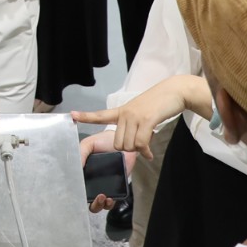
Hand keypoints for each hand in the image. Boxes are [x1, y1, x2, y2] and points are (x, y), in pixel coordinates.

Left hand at [73, 77, 202, 158]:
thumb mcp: (141, 112)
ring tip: (147, 149)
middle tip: (140, 148)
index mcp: (122, 111)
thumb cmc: (159, 104)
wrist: (175, 92)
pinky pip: (141, 143)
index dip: (85, 116)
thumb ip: (134, 127)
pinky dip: (146, 151)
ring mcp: (135, 116)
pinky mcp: (146, 120)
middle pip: (118, 143)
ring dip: (139, 151)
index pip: (100, 115)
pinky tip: (150, 154)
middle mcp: (125, 113)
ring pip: (129, 145)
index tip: (71, 115)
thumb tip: (137, 146)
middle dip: (128, 149)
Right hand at [76, 133, 128, 212]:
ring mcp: (104, 186)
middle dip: (90, 203)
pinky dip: (109, 204)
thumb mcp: (89, 144)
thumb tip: (75, 168)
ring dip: (98, 205)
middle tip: (95, 197)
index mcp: (84, 173)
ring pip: (99, 204)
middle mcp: (92, 182)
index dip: (76, 192)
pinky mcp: (116, 188)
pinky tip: (110, 198)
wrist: (124, 142)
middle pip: (87, 199)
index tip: (78, 192)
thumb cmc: (104, 142)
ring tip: (103, 198)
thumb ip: (81, 153)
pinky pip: (112, 201)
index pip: (77, 186)